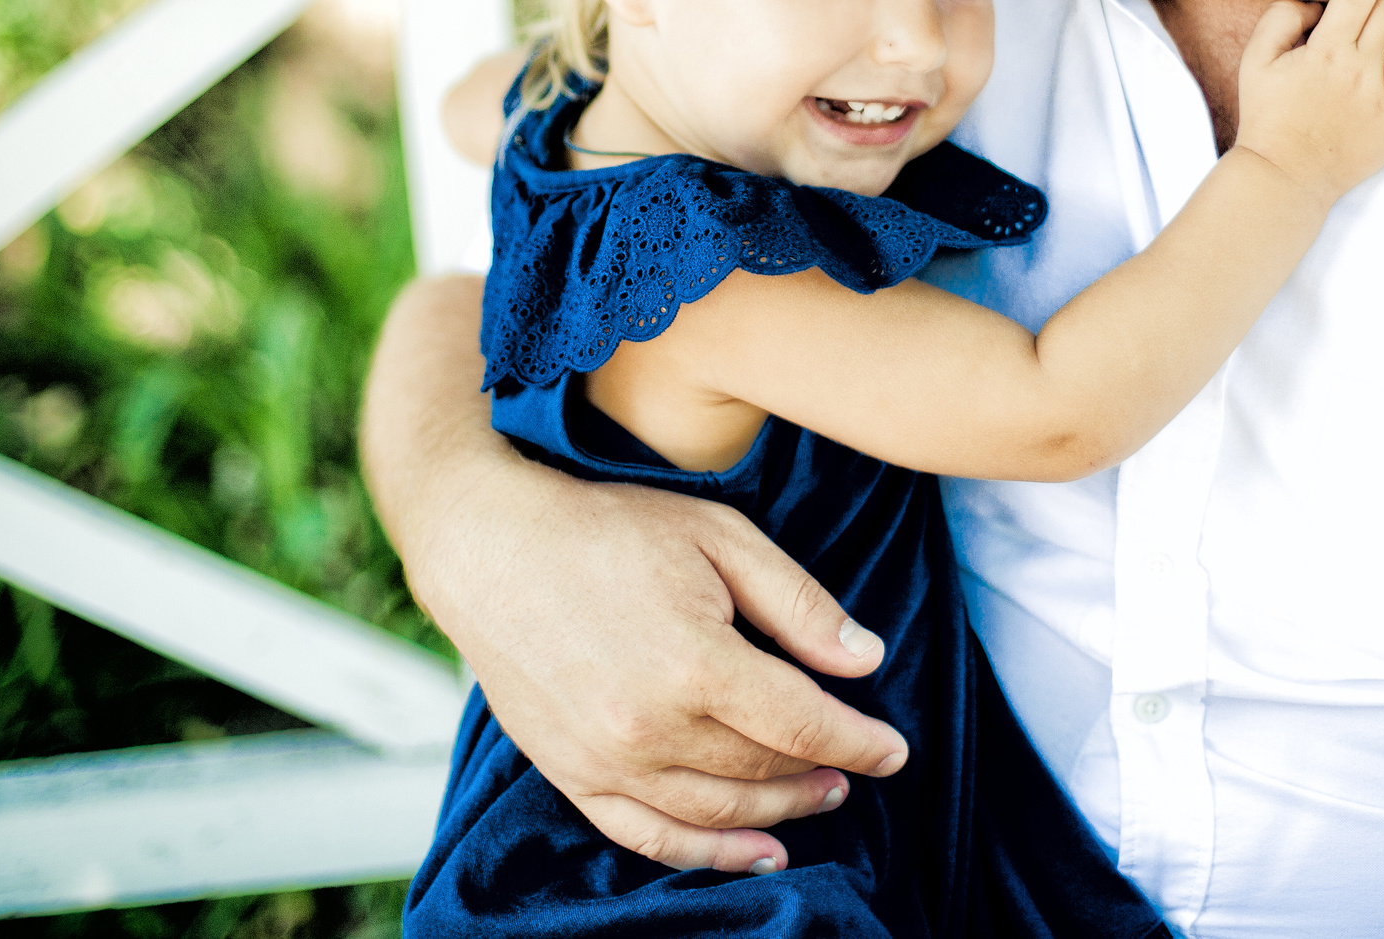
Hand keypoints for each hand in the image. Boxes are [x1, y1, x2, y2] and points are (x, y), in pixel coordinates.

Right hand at [423, 468, 911, 870]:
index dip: (860, 742)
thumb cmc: (607, 529)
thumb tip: (866, 659)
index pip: (806, 726)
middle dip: (823, 772)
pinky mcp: (573, 775)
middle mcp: (653, 727)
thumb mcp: (718, 535)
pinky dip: (709, 853)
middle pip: (764, 769)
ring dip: (779, 812)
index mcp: (697, 663)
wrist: (489, 548)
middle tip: (856, 764)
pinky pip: (651, 835)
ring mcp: (607, 761)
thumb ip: (797, 602)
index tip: (894, 749)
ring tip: (818, 797)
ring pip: (718, 811)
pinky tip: (753, 852)